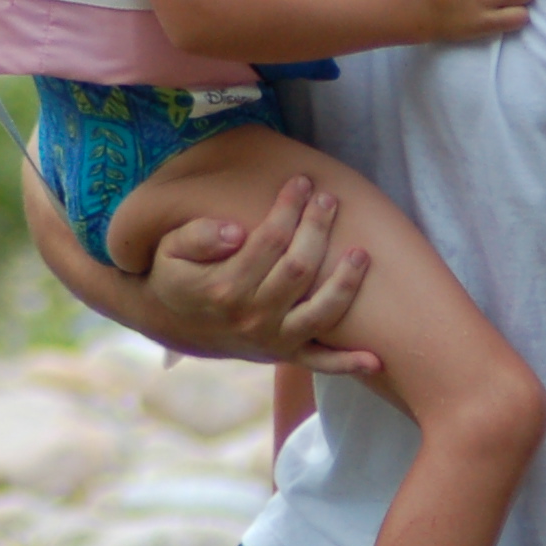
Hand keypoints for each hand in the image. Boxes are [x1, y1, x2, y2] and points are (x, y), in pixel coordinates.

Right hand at [148, 175, 379, 374]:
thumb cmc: (177, 276)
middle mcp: (252, 317)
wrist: (172, 323)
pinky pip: (320, 363)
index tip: (301, 182)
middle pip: (299, 269)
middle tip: (329, 199)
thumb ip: (197, 236)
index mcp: (225, 288)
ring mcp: (272, 339)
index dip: (288, 208)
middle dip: (318, 229)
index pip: (269, 242)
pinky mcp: (283, 354)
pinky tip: (375, 358)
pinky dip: (347, 363)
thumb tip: (234, 230)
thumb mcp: (170, 250)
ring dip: (345, 283)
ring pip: (320, 313)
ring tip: (362, 253)